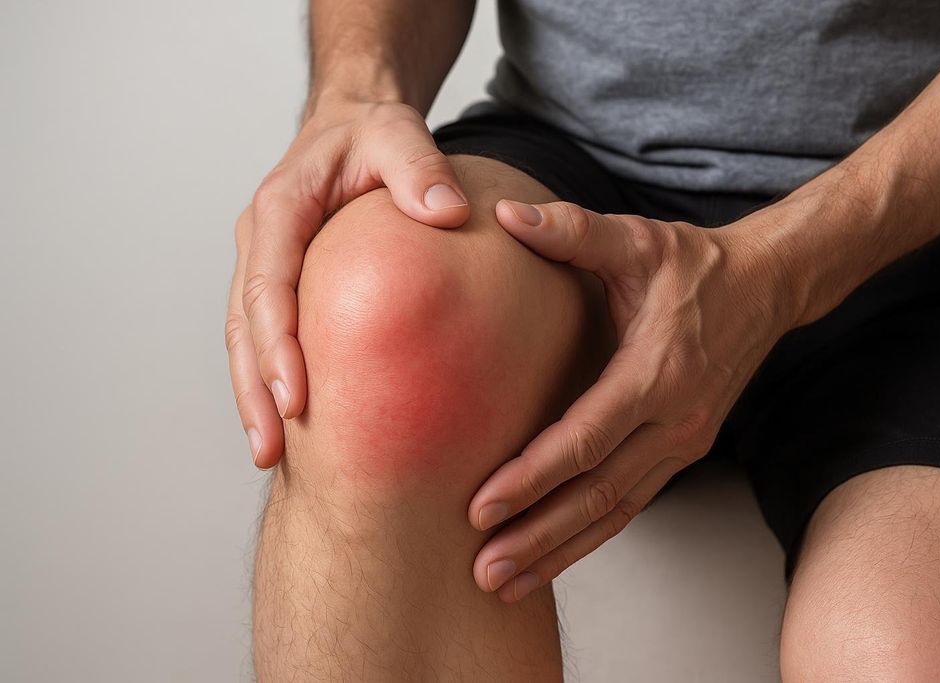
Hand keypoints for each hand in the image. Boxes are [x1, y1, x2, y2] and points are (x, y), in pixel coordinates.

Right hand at [226, 100, 470, 467]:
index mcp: (281, 209)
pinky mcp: (280, 279)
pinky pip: (264, 334)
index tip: (295, 397)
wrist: (350, 122)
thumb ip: (419, 168)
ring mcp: (264, 262)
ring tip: (268, 454)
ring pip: (244, 338)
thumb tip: (447, 213)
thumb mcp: (398, 134)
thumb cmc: (372, 131)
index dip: (277, 344)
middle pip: (245, 324)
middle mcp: (260, 239)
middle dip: (254, 389)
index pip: (270, 284)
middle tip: (271, 449)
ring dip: (252, 395)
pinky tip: (286, 422)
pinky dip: (267, 378)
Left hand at [469, 199, 798, 600]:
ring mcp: (683, 444)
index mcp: (657, 372)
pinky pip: (631, 506)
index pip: (585, 439)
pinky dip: (590, 537)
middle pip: (598, 495)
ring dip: (560, 551)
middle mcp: (675, 421)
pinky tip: (552, 556)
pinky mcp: (682, 451)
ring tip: (505, 584)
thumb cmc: (696, 264)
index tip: (481, 508)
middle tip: (483, 571)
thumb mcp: (638, 239)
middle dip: (537, 536)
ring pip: (615, 513)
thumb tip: (506, 213)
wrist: (767, 288)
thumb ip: (572, 231)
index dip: (532, 477)